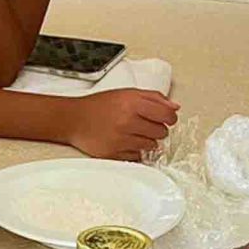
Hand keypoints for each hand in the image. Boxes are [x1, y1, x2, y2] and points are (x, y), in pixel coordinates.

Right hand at [64, 88, 178, 159]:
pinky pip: (138, 156)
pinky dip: (135, 150)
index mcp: (133, 103)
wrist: (74, 119)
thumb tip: (175, 107)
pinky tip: (124, 141)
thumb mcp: (127, 93)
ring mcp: (121, 139)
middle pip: (162, 132)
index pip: (167, 115)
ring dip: (146, 140)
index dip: (170, 118)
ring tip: (133, 132)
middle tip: (144, 124)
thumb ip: (153, 98)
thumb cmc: (100, 105)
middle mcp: (128, 121)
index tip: (166, 118)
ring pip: (152, 146)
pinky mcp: (115, 154)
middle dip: (157, 128)